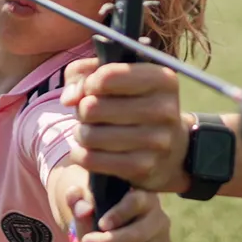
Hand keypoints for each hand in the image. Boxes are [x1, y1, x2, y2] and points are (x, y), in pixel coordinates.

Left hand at [61, 59, 191, 191]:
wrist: (172, 146)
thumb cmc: (136, 102)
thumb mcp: (117, 77)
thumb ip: (85, 73)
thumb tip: (69, 98)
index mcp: (162, 79)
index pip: (107, 76)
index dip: (89, 83)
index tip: (91, 89)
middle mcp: (164, 109)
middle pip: (93, 107)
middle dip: (83, 110)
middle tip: (89, 113)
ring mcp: (157, 141)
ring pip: (90, 135)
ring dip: (81, 133)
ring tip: (89, 131)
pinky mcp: (144, 167)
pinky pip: (93, 160)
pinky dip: (81, 155)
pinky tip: (86, 151)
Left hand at [67, 184, 171, 241]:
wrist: (111, 234)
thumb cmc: (99, 212)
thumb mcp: (86, 201)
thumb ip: (78, 200)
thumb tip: (83, 209)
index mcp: (144, 197)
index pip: (137, 202)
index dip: (120, 213)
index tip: (100, 224)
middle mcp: (159, 220)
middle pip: (137, 236)